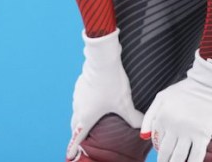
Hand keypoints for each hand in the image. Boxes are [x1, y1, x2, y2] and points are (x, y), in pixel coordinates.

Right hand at [66, 29, 143, 160]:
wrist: (102, 59)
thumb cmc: (112, 83)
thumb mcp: (124, 103)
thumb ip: (133, 117)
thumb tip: (142, 127)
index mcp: (87, 116)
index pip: (77, 136)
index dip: (73, 147)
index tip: (69, 155)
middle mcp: (79, 107)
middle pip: (76, 124)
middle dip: (78, 132)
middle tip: (83, 139)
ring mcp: (77, 95)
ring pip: (78, 110)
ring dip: (82, 117)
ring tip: (90, 119)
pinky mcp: (80, 84)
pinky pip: (80, 99)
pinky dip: (85, 104)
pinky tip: (94, 99)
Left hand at [140, 50, 211, 161]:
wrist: (208, 83)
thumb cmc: (184, 90)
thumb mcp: (162, 97)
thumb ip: (150, 116)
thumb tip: (143, 137)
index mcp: (161, 117)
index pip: (156, 140)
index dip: (159, 148)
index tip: (164, 150)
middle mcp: (173, 126)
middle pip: (165, 152)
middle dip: (165, 160)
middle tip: (166, 161)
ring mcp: (188, 131)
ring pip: (179, 157)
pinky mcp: (203, 135)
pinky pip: (196, 156)